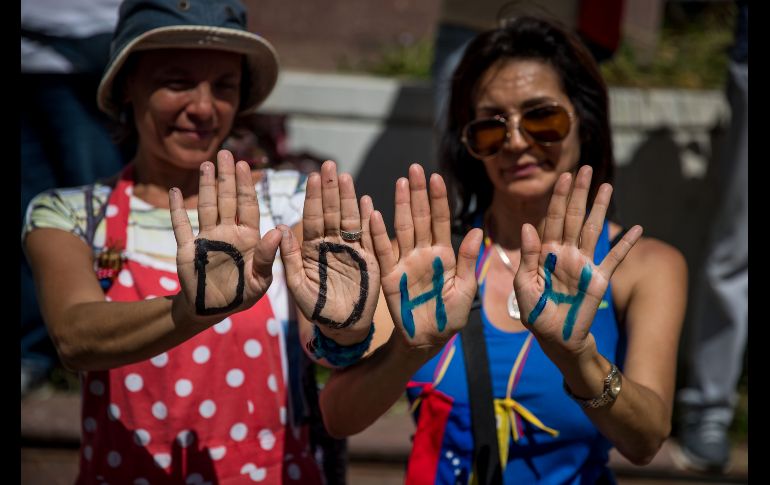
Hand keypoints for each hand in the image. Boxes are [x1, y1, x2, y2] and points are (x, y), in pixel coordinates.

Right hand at [170, 150, 282, 321]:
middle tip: (225, 153)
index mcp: (247, 237)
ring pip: (206, 206)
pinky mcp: (188, 248)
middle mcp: (227, 232)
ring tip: (206, 165)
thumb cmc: (242, 295)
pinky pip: (181, 226)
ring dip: (205, 186)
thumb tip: (279, 229)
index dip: (245, 185)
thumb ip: (267, 256)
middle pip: (227, 199)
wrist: (214, 310)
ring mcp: (207, 238)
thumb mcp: (260, 280)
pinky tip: (174, 191)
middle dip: (226, 177)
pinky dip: (176, 209)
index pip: (247, 205)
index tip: (244, 164)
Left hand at [279, 161, 379, 340]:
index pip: (312, 217)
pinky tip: (368, 203)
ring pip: (350, 219)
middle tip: (329, 164)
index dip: (313, 197)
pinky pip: (369, 237)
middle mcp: (332, 243)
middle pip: (332, 211)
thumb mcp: (296, 285)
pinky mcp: (369, 259)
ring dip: (348, 198)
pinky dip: (369, 221)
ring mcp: (351, 249)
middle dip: (330, 188)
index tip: (312, 176)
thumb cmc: (315, 308)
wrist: (340, 327)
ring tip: (346, 177)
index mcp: (312, 247)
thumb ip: (288, 258)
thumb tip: (279, 228)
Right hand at [372, 164, 481, 351]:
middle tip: (415, 168)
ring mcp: (405, 262)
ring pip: (402, 228)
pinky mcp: (389, 276)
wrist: (429, 339)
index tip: (437, 177)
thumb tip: (476, 230)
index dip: (439, 199)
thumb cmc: (451, 316)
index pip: (441, 220)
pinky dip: (378, 234)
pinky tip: (374, 214)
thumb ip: (467, 260)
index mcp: (444, 254)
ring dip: (400, 205)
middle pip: (420, 217)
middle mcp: (423, 252)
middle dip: (418, 193)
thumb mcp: (465, 289)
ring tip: (400, 183)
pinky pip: (383, 252)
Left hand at [514, 165, 641, 357]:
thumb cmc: (535, 316)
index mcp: (544, 253)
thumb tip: (528, 226)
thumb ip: (527, 258)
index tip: (564, 176)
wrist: (557, 340)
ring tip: (606, 186)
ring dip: (599, 208)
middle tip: (585, 168)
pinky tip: (638, 227)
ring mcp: (583, 263)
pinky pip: (614, 257)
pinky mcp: (599, 278)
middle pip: (573, 217)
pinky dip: (626, 243)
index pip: (552, 219)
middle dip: (578, 193)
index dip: (558, 198)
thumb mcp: (524, 288)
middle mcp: (564, 253)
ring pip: (593, 229)